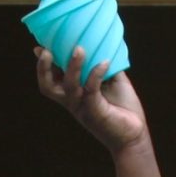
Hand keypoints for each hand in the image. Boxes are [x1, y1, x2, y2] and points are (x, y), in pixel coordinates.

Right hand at [35, 46, 149, 154]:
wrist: (135, 133)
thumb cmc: (123, 108)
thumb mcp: (112, 80)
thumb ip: (104, 64)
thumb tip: (102, 42)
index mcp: (73, 94)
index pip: (51, 80)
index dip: (43, 65)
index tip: (40, 47)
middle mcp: (73, 102)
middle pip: (48, 87)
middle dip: (44, 69)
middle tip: (47, 52)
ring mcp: (83, 108)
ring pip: (69, 87)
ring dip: (73, 66)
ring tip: (79, 49)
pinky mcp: (95, 112)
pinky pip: (91, 90)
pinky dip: (96, 74)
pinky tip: (106, 62)